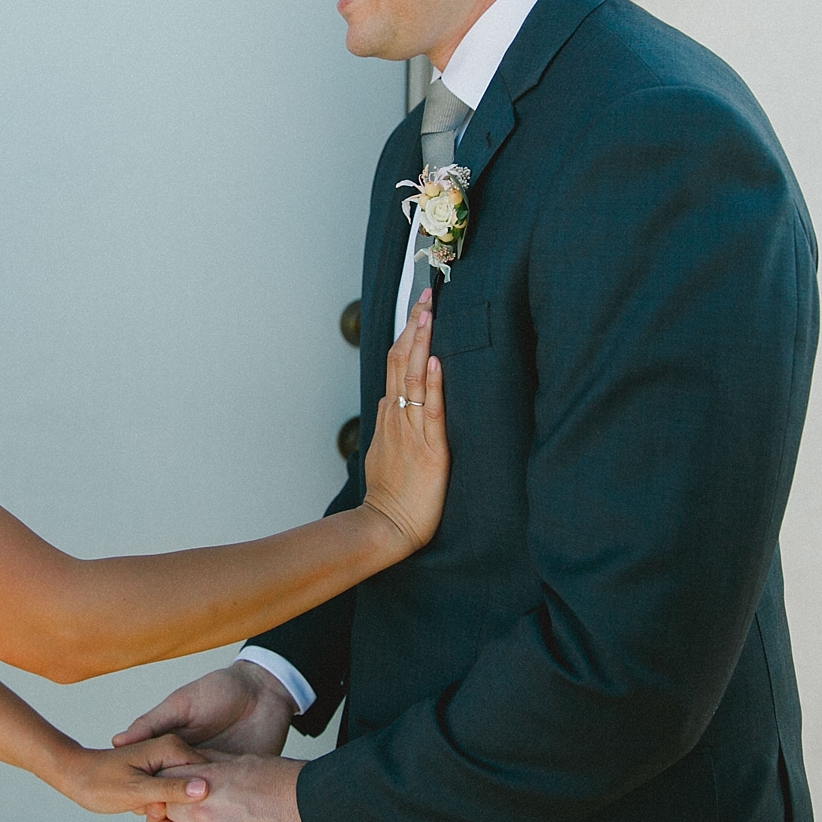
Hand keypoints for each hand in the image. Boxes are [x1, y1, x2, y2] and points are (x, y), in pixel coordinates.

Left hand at [49, 735, 211, 815]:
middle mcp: (173, 750)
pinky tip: (142, 808)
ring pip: (183, 795)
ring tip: (142, 808)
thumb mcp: (136, 791)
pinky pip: (170, 796)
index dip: (194, 799)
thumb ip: (171, 790)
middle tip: (148, 809)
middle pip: (195, 786)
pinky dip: (158, 807)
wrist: (77, 777)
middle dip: (176, 805)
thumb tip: (204, 789)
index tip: (167, 808)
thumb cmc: (100, 782)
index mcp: (172, 747)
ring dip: (166, 808)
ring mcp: (166, 763)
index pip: (206, 775)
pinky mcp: (159, 774)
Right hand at [114, 662, 292, 821]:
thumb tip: (118, 741)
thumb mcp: (182, 703)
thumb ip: (154, 723)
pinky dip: (221, 813)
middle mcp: (193, 765)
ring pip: (198, 805)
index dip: (146, 793)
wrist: (264, 689)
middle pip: (174, 796)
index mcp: (174, 749)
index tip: (139, 807)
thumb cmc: (221, 688)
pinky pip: (227, 801)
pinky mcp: (239, 779)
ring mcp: (216, 774)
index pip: (154, 777)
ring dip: (191, 817)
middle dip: (166, 812)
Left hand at [152, 753, 318, 821]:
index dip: (164, 785)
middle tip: (181, 809)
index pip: (165, 781)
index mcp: (210, 781)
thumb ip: (212, 763)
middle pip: (166, 810)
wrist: (318, 812)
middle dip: (171, 808)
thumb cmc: (288, 784)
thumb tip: (190, 760)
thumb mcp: (246, 761)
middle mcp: (207, 811)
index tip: (168, 789)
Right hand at [359, 288, 448, 552]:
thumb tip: (390, 401)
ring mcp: (411, 431)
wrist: (386, 526)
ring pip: (414, 378)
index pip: (397, 364)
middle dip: (415, 326)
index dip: (408, 334)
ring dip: (422, 343)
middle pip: (402, 361)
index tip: (418, 308)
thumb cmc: (391, 496)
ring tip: (429, 313)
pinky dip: (434, 384)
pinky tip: (437, 361)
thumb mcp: (384, 452)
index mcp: (390, 416)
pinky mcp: (429, 450)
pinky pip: (431, 410)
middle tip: (426, 295)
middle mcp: (398, 416)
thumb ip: (389, 425)